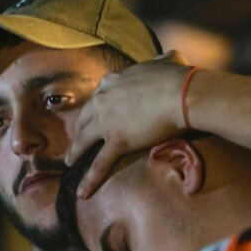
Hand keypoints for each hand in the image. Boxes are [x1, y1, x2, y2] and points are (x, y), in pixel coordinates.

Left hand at [68, 52, 190, 198]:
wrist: (182, 93)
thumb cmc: (178, 77)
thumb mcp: (167, 61)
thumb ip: (163, 61)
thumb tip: (173, 58)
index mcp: (112, 81)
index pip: (98, 97)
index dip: (94, 109)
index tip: (93, 117)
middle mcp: (103, 99)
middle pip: (84, 118)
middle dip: (78, 131)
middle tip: (75, 141)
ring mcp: (107, 121)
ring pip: (84, 141)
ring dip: (75, 153)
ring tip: (69, 163)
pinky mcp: (117, 141)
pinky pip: (99, 163)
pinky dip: (90, 179)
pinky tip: (82, 192)